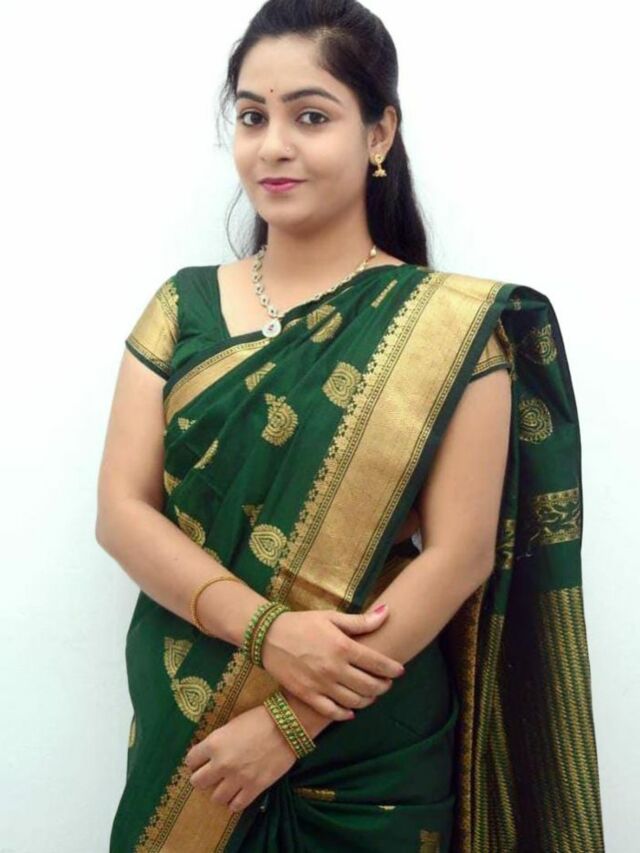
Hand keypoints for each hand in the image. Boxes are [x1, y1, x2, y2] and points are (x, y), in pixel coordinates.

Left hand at [185, 704, 296, 813]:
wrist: (287, 726)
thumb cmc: (259, 719)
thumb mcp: (232, 725)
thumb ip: (218, 742)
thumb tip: (210, 755)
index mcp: (214, 743)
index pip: (191, 760)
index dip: (196, 760)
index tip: (202, 760)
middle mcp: (222, 764)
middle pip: (197, 782)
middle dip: (203, 778)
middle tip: (212, 773)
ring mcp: (238, 778)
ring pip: (215, 798)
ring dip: (219, 791)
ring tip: (227, 784)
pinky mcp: (254, 788)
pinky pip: (235, 806)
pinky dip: (234, 802)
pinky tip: (239, 793)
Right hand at [261, 604, 404, 720]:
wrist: (268, 636)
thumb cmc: (302, 623)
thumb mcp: (331, 617)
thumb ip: (361, 621)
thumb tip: (387, 611)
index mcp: (343, 647)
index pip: (377, 663)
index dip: (393, 669)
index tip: (400, 671)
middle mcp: (334, 668)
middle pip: (370, 686)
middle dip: (383, 686)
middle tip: (386, 683)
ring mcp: (321, 684)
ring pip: (355, 701)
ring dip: (368, 700)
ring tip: (371, 694)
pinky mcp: (308, 696)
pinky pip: (332, 712)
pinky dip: (346, 713)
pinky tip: (351, 710)